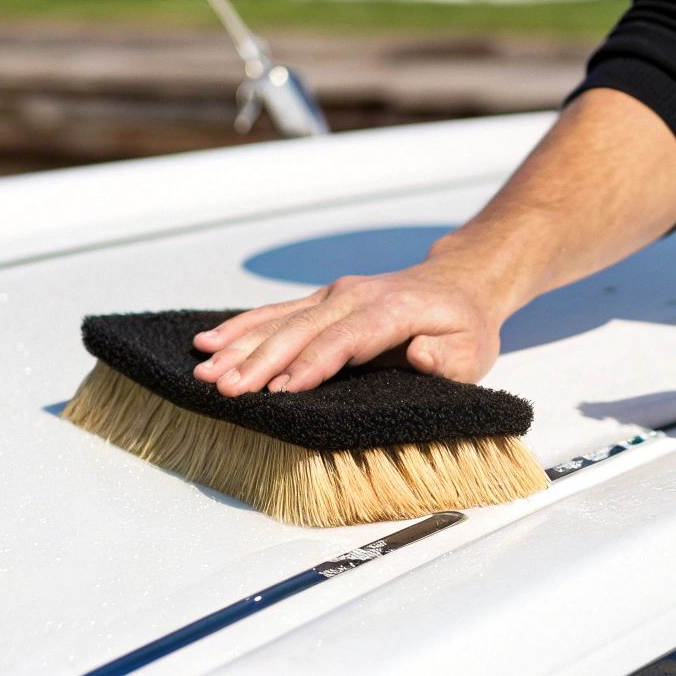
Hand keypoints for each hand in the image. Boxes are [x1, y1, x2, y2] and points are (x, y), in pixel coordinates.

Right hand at [192, 257, 514, 394]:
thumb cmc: (463, 326)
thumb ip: (446, 358)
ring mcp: (334, 296)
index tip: (279, 390)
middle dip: (259, 361)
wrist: (458, 285)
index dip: (311, 365)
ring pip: (279, 320)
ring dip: (239, 345)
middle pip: (300, 331)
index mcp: (391, 311)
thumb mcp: (471, 350)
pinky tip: (209, 341)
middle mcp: (355, 297)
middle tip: (225, 388)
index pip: (345, 341)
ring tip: (205, 368)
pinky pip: (274, 314)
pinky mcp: (320, 301)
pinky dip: (240, 327)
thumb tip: (419, 355)